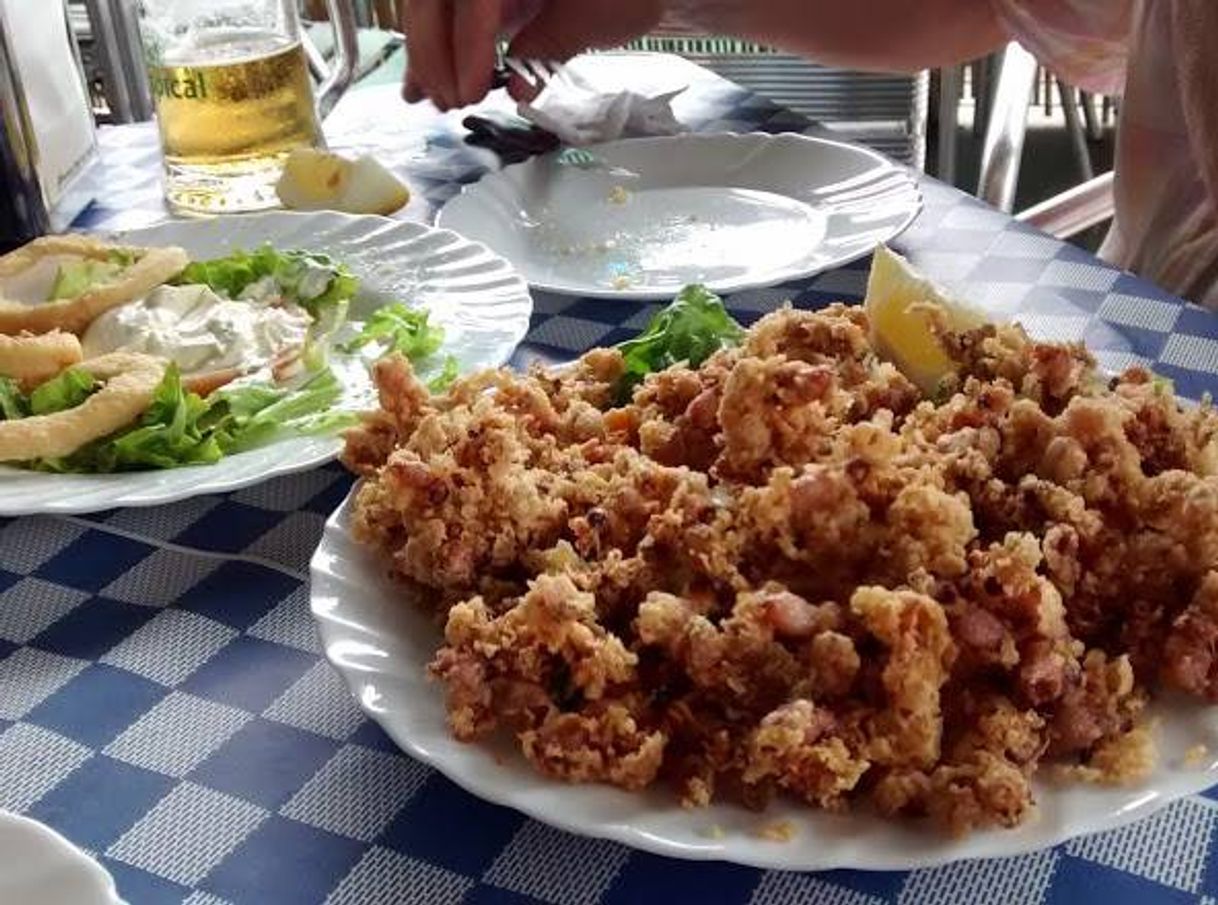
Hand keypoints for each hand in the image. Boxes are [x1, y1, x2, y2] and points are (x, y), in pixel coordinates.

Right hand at [401, 0, 664, 110]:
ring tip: (427, 99)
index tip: (469, 92)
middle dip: (435, 53)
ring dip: (426, 52)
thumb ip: (550, 47)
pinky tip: (422, 83)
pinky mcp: (486, 1)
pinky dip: (435, 46)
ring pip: (432, 6)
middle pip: (437, 1)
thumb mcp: (593, 18)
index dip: (466, 48)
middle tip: (448, 103)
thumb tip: (516, 88)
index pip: (475, 1)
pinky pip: (449, 15)